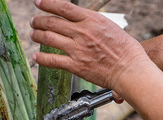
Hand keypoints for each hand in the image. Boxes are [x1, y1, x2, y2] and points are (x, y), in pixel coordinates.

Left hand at [30, 0, 151, 93]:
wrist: (129, 69)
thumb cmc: (126, 50)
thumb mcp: (110, 27)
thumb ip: (92, 24)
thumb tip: (81, 22)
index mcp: (92, 20)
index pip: (64, 7)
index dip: (48, 4)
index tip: (38, 2)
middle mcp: (82, 32)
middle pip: (52, 22)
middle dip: (39, 21)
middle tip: (33, 21)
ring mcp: (77, 49)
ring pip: (49, 38)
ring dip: (37, 36)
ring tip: (33, 35)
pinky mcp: (75, 65)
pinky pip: (52, 60)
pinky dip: (41, 58)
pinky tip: (36, 57)